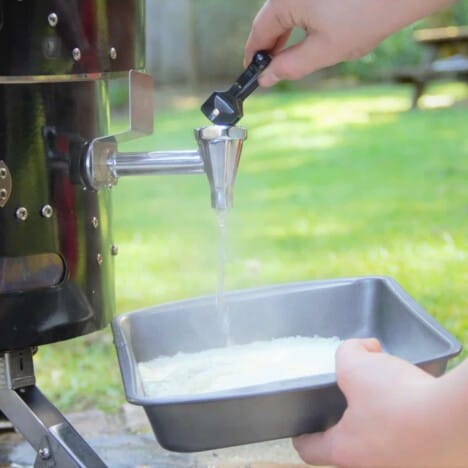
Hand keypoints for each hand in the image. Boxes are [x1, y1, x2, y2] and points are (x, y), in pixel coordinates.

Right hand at [245, 0, 455, 86]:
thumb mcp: (324, 51)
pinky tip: (311, 35)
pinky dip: (301, 22)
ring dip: (286, 35)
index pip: (259, 30)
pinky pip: (302, 3)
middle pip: (271, 19)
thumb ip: (290, 66)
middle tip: (271, 70)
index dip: (253, 55)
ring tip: (290, 57)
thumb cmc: (368, 16)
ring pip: (287, 10)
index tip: (252, 73)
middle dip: (270, 46)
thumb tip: (266, 78)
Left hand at [293, 339, 467, 466]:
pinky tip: (417, 411)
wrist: (460, 421)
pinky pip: (412, 451)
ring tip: (389, 404)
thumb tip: (363, 349)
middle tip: (352, 404)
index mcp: (346, 452)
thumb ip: (347, 353)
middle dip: (347, 428)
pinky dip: (411, 434)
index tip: (303, 430)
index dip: (303, 436)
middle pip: (348, 452)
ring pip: (382, 452)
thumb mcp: (358, 365)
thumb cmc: (401, 399)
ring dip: (381, 431)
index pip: (310, 450)